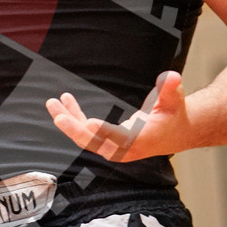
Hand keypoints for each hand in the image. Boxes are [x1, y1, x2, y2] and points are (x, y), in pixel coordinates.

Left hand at [46, 71, 188, 162]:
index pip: (122, 139)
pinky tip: (65, 101)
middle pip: (97, 143)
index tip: (90, 123)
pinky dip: (74, 116)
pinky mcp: (107, 141)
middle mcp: (125, 148)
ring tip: (52, 103)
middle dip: (76, 130)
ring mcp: (114, 147)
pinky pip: (86, 130)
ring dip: (68, 121)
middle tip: (58, 117)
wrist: (173, 133)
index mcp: (143, 140)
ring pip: (86, 137)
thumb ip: (171, 89)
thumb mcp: (175, 101)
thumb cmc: (173, 114)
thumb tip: (172, 77)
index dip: (106, 132)